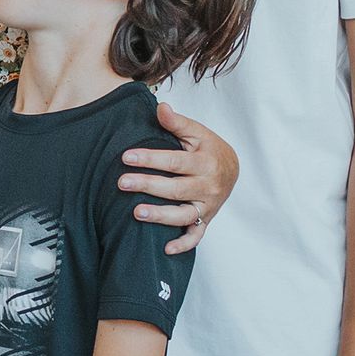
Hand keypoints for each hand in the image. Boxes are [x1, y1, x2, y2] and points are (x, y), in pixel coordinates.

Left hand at [118, 102, 239, 253]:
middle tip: (122, 183)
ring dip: (161, 216)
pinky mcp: (206, 219)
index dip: (150, 159)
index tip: (126, 157)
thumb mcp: (197, 132)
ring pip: (184, 214)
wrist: (232, 168)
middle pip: (175, 188)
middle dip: (148, 186)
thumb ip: (177, 123)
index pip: (174, 161)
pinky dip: (183, 244)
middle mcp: (208, 185)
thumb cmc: (208, 147)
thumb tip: (161, 107)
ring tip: (137, 213)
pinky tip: (166, 249)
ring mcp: (207, 205)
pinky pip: (196, 236)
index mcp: (204, 161)